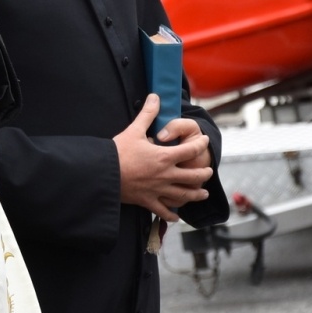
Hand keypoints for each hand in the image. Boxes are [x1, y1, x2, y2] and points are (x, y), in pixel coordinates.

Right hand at [113, 96, 212, 221]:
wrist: (104, 173)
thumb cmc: (118, 151)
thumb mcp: (134, 129)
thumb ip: (148, 113)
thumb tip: (155, 96)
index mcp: (165, 157)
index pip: (191, 150)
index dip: (201, 145)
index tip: (204, 141)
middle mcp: (166, 175)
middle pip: (193, 176)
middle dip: (203, 173)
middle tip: (208, 171)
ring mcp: (158, 190)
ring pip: (184, 195)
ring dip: (196, 194)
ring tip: (202, 193)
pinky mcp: (148, 201)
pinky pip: (164, 211)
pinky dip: (172, 215)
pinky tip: (177, 216)